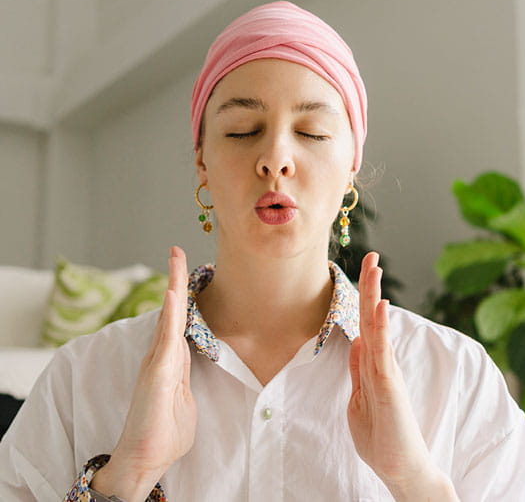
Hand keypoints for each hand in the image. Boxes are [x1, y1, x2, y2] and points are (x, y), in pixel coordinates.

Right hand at [92, 246, 196, 499]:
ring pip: (168, 317)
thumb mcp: (186, 403)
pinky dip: (171, 314)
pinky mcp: (157, 373)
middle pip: (171, 311)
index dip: (183, 296)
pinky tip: (174, 293)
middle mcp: (161, 357)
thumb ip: (188, 386)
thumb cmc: (165, 435)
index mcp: (170, 362)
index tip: (187, 270)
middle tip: (176, 250)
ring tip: (176, 258)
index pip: (179, 322)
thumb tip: (194, 380)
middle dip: (175, 280)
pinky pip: (166, 337)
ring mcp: (157, 363)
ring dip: (173, 287)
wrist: (146, 460)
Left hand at [347, 252, 457, 500]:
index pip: (366, 326)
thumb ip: (360, 371)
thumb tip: (357, 342)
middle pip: (373, 319)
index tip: (364, 271)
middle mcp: (383, 365)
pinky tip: (380, 306)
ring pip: (379, 329)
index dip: (364, 298)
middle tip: (372, 255)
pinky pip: (383, 352)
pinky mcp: (391, 387)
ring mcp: (388, 374)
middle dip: (371, 286)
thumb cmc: (383, 438)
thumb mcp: (360, 400)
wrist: (401, 469)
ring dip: (375, 297)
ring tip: (376, 267)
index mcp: (374, 367)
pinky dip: (381, 328)